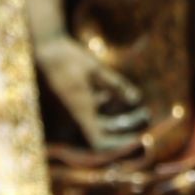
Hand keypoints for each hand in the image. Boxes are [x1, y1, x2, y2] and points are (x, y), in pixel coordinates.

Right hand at [32, 34, 148, 150]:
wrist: (48, 49)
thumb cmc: (69, 59)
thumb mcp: (96, 70)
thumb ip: (116, 85)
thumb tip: (136, 99)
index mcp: (81, 110)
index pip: (98, 140)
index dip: (116, 145)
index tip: (135, 139)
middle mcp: (80, 112)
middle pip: (107, 131)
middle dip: (127, 127)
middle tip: (146, 116)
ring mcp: (81, 106)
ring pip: (105, 121)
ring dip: (123, 117)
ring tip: (142, 108)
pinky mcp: (81, 98)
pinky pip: (100, 110)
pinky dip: (115, 107)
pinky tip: (127, 96)